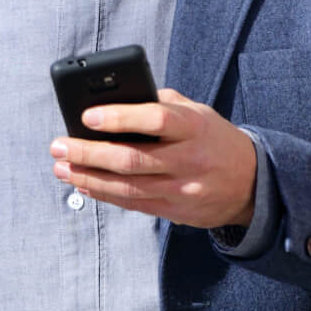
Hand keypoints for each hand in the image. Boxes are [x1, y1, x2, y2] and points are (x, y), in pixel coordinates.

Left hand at [51, 88, 256, 228]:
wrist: (252, 183)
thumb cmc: (212, 137)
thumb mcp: (196, 111)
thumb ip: (159, 103)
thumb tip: (112, 100)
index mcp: (194, 127)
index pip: (154, 120)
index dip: (118, 118)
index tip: (86, 116)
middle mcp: (189, 160)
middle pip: (131, 159)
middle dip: (88, 153)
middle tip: (58, 146)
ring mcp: (182, 189)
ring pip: (126, 187)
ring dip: (87, 178)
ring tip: (61, 167)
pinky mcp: (176, 210)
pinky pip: (133, 204)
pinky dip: (104, 194)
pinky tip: (83, 184)